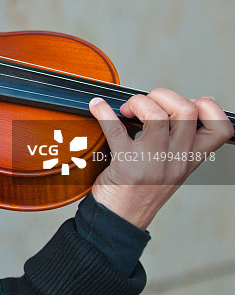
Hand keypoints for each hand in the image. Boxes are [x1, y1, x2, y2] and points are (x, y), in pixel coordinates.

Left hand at [89, 88, 231, 228]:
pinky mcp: (126, 166)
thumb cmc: (140, 188)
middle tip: (143, 105)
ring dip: (138, 102)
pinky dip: (103, 112)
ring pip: (156, 116)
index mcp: (190, 159)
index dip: (207, 107)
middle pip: (187, 110)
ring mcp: (153, 164)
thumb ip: (176, 140)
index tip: (182, 103)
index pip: (220, 128)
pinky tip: (97, 107)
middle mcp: (177, 160)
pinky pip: (116, 129)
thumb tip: (176, 103)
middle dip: (163, 95)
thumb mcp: (170, 166)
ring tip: (125, 110)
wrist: (119, 221)